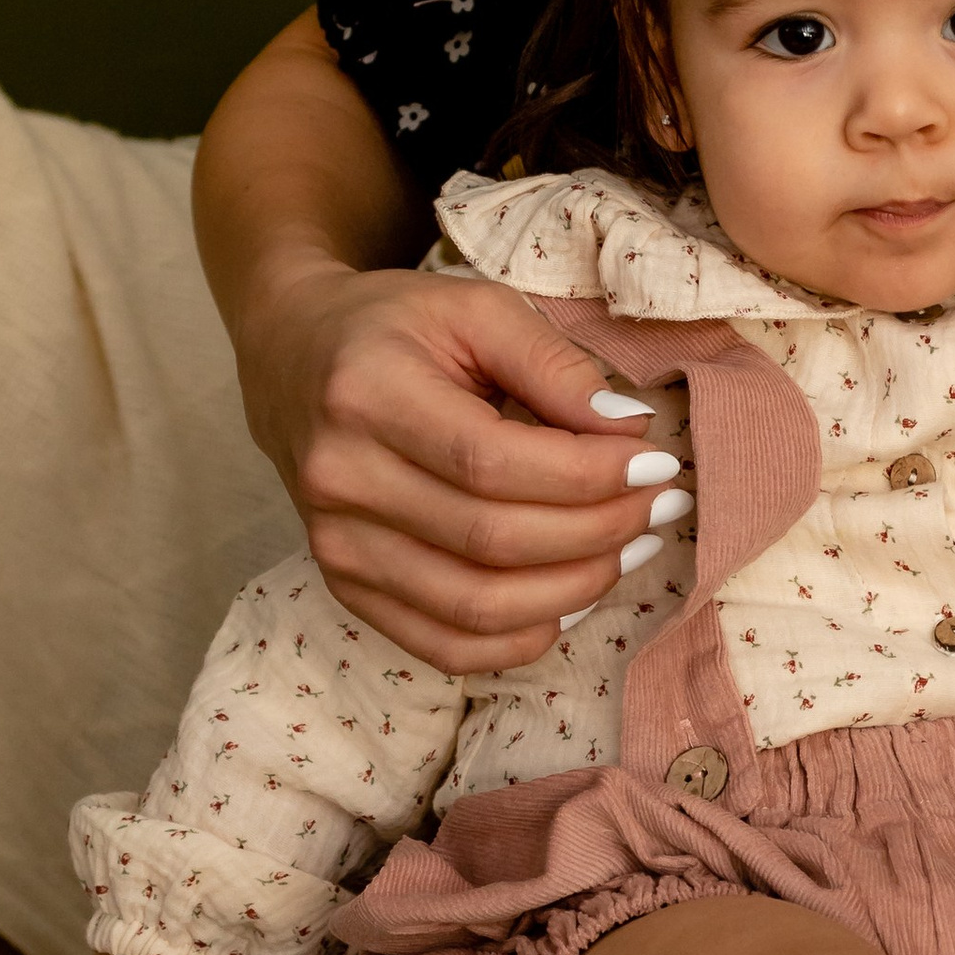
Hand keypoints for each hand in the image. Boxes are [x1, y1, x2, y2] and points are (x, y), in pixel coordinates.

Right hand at [241, 260, 688, 673]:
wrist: (293, 357)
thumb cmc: (398, 328)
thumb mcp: (477, 309)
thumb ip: (554, 363)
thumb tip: (631, 431)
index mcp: (365, 395)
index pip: (493, 462)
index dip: (588, 475)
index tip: (655, 463)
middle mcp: (339, 479)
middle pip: (492, 540)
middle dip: (599, 531)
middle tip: (660, 506)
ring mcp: (335, 545)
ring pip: (475, 605)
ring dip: (574, 589)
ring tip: (631, 549)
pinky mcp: (345, 587)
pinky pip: (445, 645)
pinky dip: (521, 638)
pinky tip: (572, 600)